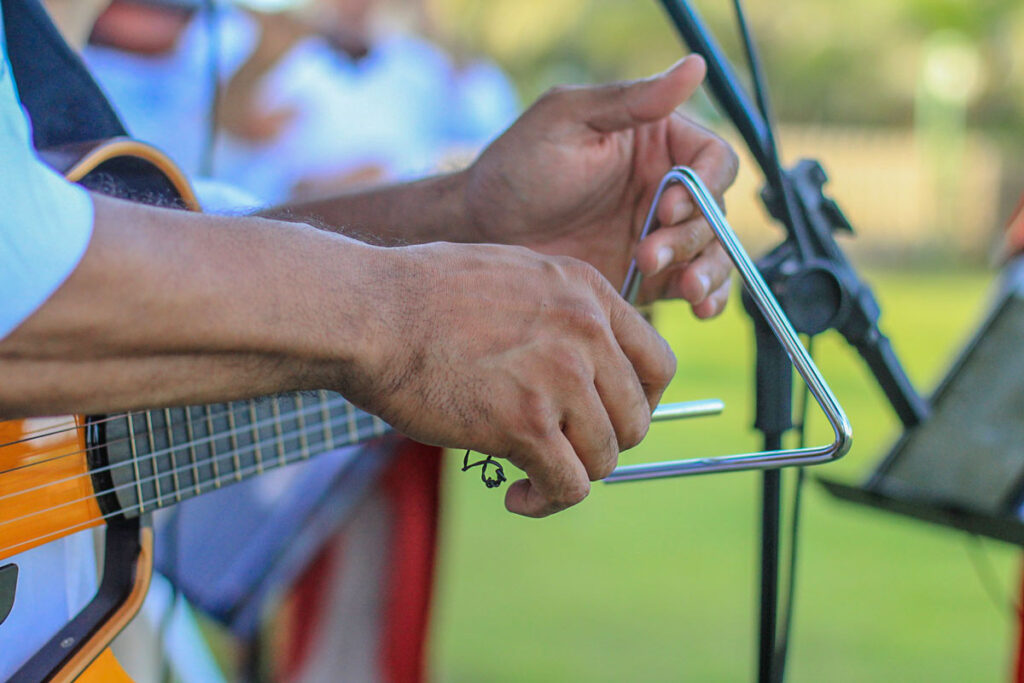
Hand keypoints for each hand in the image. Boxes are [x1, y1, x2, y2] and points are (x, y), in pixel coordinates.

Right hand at [353, 242, 675, 516]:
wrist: (370, 312)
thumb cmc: (420, 294)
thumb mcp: (511, 275)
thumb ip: (557, 312)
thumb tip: (581, 359)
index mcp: (586, 292)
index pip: (658, 363)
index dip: (640, 402)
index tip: (609, 419)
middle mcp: (586, 332)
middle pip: (637, 417)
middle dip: (604, 443)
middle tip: (564, 450)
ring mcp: (560, 378)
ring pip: (606, 457)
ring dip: (574, 474)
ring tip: (534, 477)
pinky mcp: (526, 425)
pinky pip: (569, 486)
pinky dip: (547, 502)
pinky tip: (518, 497)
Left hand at [464, 55, 738, 317]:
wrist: (482, 231)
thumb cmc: (517, 166)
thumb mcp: (567, 119)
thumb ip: (630, 100)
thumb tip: (694, 67)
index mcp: (656, 143)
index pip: (714, 160)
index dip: (704, 186)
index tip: (667, 206)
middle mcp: (665, 187)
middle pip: (716, 211)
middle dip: (693, 236)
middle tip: (648, 254)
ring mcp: (659, 233)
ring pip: (713, 252)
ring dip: (709, 271)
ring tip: (687, 290)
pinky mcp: (650, 275)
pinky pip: (692, 286)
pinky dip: (707, 297)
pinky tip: (699, 307)